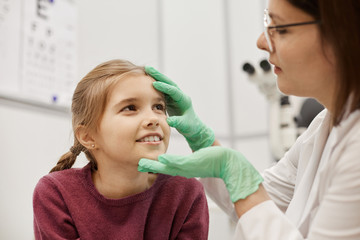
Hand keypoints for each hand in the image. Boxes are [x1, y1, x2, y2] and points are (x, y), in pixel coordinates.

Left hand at [138, 146, 263, 202]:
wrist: (228, 163)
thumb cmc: (213, 160)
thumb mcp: (193, 161)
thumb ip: (177, 161)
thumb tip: (161, 160)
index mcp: (181, 168)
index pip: (161, 167)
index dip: (150, 165)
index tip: (138, 163)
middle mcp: (183, 168)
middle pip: (163, 166)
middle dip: (152, 165)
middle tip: (139, 162)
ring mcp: (188, 166)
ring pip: (170, 165)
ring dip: (159, 163)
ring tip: (151, 160)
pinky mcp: (194, 162)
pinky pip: (178, 162)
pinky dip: (170, 161)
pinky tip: (169, 159)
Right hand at [145, 66, 214, 150]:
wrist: (193, 128)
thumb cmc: (190, 127)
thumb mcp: (184, 125)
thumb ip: (177, 122)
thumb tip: (169, 121)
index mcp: (184, 100)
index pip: (173, 91)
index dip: (164, 87)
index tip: (154, 83)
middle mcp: (179, 96)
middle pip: (169, 83)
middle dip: (159, 75)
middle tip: (148, 68)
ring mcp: (175, 96)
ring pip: (165, 84)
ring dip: (156, 77)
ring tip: (145, 70)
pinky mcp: (170, 99)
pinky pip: (162, 90)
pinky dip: (155, 84)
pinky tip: (146, 81)